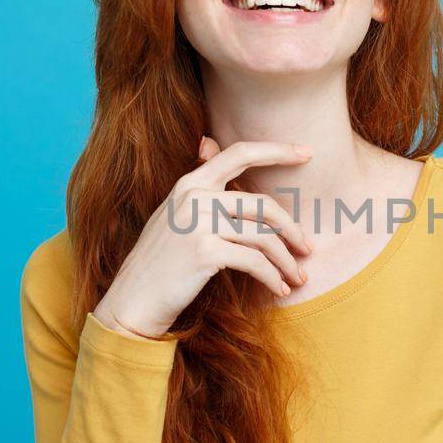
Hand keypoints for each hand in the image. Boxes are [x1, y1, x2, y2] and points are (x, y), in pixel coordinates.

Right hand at [93, 137, 314, 338]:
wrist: (133, 299)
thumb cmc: (160, 260)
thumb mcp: (174, 213)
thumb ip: (197, 184)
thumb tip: (208, 142)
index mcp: (190, 183)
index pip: (240, 153)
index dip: (277, 150)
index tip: (307, 152)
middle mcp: (195, 196)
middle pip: (263, 204)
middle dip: (292, 229)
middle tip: (308, 248)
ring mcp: (199, 223)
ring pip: (264, 237)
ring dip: (287, 261)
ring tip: (297, 278)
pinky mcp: (205, 252)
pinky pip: (255, 262)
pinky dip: (272, 277)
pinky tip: (278, 289)